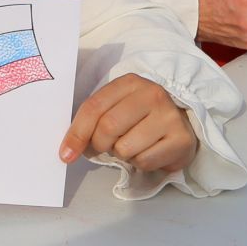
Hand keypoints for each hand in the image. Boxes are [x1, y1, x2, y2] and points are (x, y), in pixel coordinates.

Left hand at [59, 74, 196, 173]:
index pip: (94, 107)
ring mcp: (169, 115)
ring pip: (125, 148)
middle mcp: (152, 93)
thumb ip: (93, 121)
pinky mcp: (180, 138)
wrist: (180, 125)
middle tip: (106, 147)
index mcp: (130, 82)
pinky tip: (149, 151)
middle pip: (108, 128)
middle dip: (100, 145)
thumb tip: (67, 151)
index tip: (66, 154)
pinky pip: (144, 161)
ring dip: (122, 155)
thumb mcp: (116, 109)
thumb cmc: (140, 118)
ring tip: (134, 145)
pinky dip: (140, 163)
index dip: (76, 133)